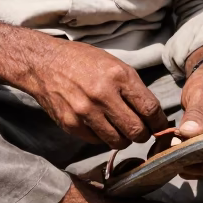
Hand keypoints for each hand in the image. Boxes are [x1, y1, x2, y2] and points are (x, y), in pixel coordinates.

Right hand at [25, 38, 169, 147]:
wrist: (43, 63)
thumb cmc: (82, 61)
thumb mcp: (113, 64)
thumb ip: (132, 88)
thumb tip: (151, 114)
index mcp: (118, 76)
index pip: (150, 109)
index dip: (159, 122)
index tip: (159, 126)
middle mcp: (103, 95)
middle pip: (137, 131)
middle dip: (143, 135)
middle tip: (140, 131)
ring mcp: (85, 112)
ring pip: (118, 141)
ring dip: (123, 139)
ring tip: (120, 129)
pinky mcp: (71, 124)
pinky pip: (97, 141)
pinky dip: (102, 137)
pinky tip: (100, 125)